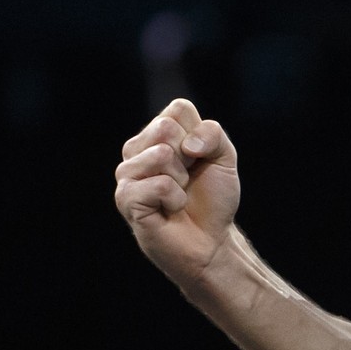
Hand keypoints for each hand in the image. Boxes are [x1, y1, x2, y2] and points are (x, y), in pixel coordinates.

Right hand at [114, 98, 239, 286]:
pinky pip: (159, 184)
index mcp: (157, 133)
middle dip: (190, 157)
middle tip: (187, 180)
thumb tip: (188, 145)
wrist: (211, 240)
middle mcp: (136, 149)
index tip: (199, 159)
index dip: (200, 135)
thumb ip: (213, 134)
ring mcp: (127, 173)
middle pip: (166, 127)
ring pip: (162, 154)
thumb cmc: (212, 198)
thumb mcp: (224, 157)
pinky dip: (175, 199)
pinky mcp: (125, 198)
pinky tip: (168, 210)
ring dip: (181, 180)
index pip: (178, 109)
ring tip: (176, 195)